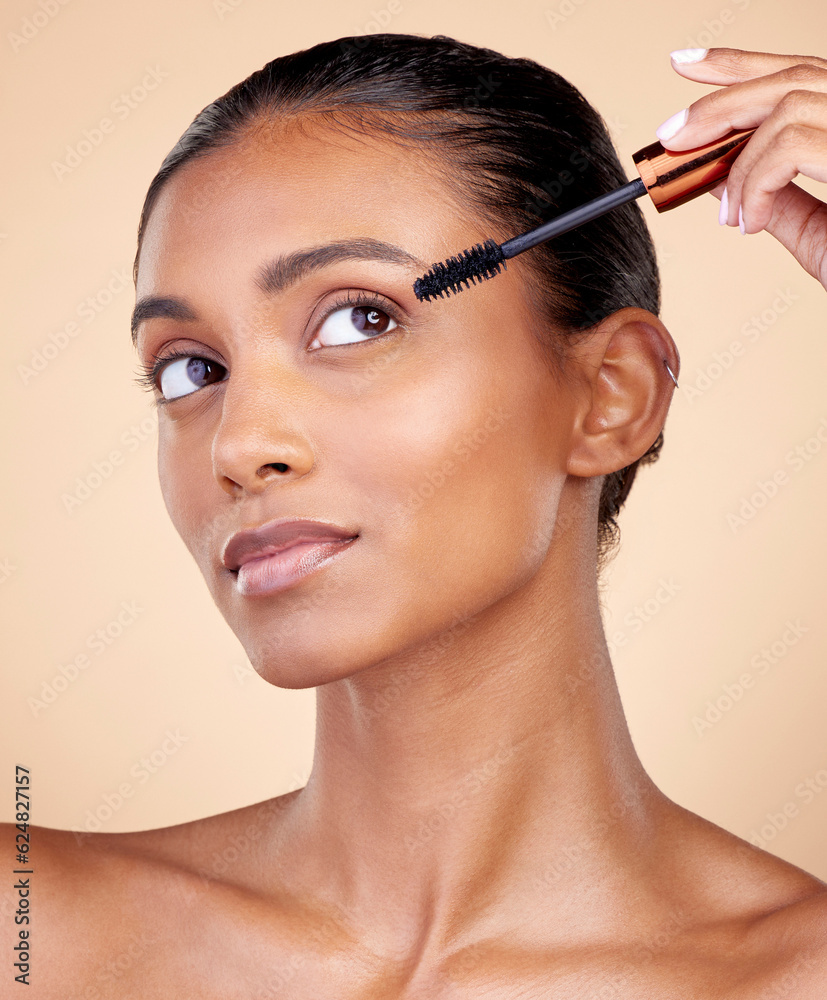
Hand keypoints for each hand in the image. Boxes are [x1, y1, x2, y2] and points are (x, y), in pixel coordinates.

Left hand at [654, 47, 826, 289]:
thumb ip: (775, 198)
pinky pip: (790, 147)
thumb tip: (719, 176)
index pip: (801, 71)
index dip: (741, 63)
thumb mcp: (819, 232)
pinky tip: (752, 222)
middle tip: (672, 137)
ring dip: (740, 165)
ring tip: (731, 217)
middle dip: (718, 105)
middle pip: (790, 78)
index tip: (687, 66)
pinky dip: (757, 184)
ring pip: (785, 109)